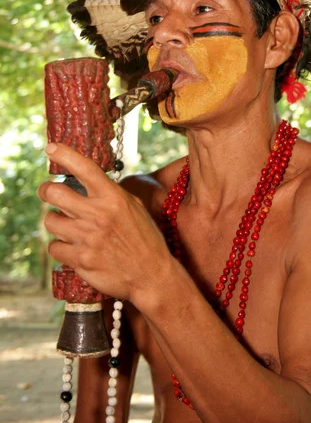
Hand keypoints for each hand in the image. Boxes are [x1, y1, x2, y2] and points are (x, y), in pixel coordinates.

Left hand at [37, 143, 173, 308]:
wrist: (151, 275)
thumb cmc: (145, 239)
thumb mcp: (135, 208)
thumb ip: (112, 194)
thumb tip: (91, 183)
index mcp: (113, 198)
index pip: (85, 168)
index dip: (65, 154)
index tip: (51, 147)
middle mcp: (98, 214)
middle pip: (53, 192)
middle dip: (46, 190)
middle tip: (49, 193)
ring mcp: (87, 237)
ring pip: (50, 221)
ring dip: (56, 223)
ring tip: (68, 226)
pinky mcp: (81, 259)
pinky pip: (54, 247)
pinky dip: (61, 247)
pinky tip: (73, 248)